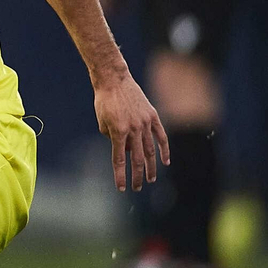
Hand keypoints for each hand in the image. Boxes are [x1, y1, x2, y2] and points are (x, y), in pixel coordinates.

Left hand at [93, 73, 170, 190]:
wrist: (114, 80)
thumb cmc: (104, 100)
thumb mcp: (101, 121)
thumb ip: (111, 137)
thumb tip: (124, 148)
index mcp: (118, 132)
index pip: (120, 159)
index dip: (121, 175)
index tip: (121, 187)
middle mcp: (133, 129)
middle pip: (137, 159)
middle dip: (137, 175)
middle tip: (138, 187)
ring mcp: (144, 123)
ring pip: (150, 150)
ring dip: (151, 166)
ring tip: (151, 179)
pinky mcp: (152, 116)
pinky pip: (161, 136)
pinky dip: (164, 149)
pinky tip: (166, 162)